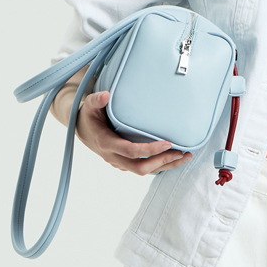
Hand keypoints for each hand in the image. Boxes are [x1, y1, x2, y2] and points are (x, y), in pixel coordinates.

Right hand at [73, 89, 192, 174]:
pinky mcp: (124, 164)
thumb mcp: (88, 105)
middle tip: (182, 153)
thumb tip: (106, 95)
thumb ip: (96, 100)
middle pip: (140, 168)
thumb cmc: (89, 116)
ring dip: (165, 166)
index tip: (168, 143)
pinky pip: (143, 169)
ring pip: (144, 171)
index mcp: (106, 143)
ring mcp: (119, 163)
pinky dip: (159, 166)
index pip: (131, 151)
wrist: (82, 130)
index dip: (150, 150)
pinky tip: (174, 158)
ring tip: (185, 157)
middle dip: (163, 162)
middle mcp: (113, 157)